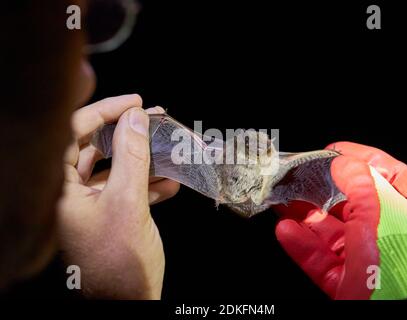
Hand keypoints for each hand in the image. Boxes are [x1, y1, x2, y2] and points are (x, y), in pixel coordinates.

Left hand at [58, 94, 178, 298]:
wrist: (129, 302)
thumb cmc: (120, 262)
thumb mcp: (128, 202)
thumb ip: (131, 156)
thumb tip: (136, 119)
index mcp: (60, 190)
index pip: (74, 133)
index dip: (105, 111)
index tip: (135, 103)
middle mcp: (70, 195)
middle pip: (95, 149)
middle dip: (128, 134)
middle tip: (152, 120)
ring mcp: (90, 206)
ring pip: (115, 169)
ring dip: (143, 159)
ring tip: (168, 148)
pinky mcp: (108, 217)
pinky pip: (126, 190)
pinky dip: (148, 183)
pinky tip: (171, 182)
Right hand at [274, 142, 406, 299]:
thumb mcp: (387, 216)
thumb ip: (363, 185)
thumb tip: (344, 163)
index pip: (388, 175)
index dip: (360, 159)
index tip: (333, 152)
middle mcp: (393, 235)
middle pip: (353, 203)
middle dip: (323, 189)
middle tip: (299, 176)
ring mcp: (369, 260)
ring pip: (332, 231)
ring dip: (305, 216)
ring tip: (283, 201)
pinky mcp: (349, 282)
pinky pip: (322, 260)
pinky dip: (302, 245)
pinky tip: (286, 231)